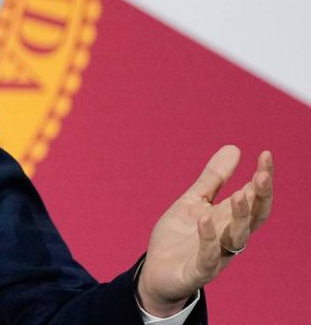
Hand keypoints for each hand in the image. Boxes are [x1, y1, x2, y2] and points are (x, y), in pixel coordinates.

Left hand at [138, 146, 274, 315]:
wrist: (156, 273)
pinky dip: (208, 239)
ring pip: (238, 238)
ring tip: (239, 193)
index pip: (254, 198)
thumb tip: (235, 148)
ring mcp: (217, 256)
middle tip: (262, 175)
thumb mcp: (193, 201)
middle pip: (254, 218)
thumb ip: (213, 179)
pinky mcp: (198, 272)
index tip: (265, 154)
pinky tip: (204, 219)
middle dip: (261, 197)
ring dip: (240, 216)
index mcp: (229, 219)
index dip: (262, 178)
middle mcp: (229, 237)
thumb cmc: (179, 237)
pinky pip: (209, 257)